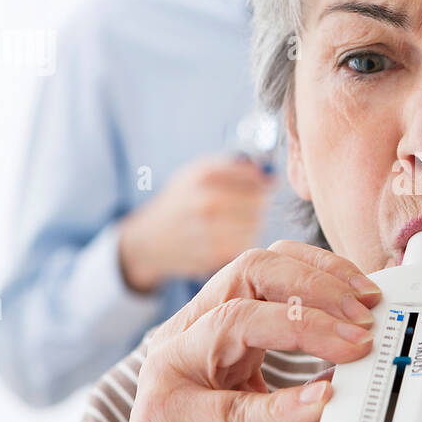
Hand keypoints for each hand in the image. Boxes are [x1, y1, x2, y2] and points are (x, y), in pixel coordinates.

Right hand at [65, 241, 381, 421]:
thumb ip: (320, 395)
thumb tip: (370, 366)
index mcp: (216, 328)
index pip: (268, 266)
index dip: (323, 270)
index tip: (370, 295)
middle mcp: (189, 337)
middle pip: (250, 271)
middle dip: (318, 284)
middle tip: (366, 315)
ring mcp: (171, 372)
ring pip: (237, 319)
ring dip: (307, 327)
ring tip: (353, 347)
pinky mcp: (165, 417)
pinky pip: (230, 406)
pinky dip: (282, 404)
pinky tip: (320, 402)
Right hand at [117, 155, 274, 293]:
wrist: (149, 240)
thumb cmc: (182, 201)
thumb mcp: (198, 172)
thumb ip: (235, 168)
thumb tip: (272, 177)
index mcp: (204, 175)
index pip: (255, 176)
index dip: (262, 182)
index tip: (260, 185)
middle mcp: (206, 201)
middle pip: (259, 200)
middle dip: (260, 202)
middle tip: (251, 205)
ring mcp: (211, 229)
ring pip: (256, 223)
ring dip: (254, 222)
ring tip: (239, 220)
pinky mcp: (215, 254)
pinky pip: (246, 242)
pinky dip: (244, 239)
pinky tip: (230, 236)